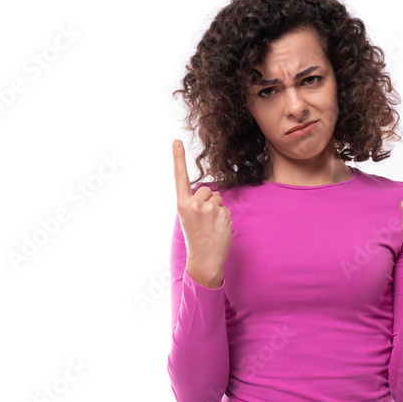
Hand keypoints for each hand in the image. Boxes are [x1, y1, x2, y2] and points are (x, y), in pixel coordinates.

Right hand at [173, 139, 231, 285]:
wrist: (204, 261)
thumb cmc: (196, 238)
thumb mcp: (188, 218)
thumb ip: (195, 202)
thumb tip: (211, 192)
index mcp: (182, 204)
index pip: (180, 178)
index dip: (178, 158)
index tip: (176, 140)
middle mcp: (193, 204)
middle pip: (208, 189)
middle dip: (209, 201)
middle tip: (204, 220)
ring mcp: (208, 209)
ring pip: (218, 198)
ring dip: (217, 209)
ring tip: (210, 226)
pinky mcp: (222, 214)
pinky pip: (226, 209)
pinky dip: (224, 218)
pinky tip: (218, 230)